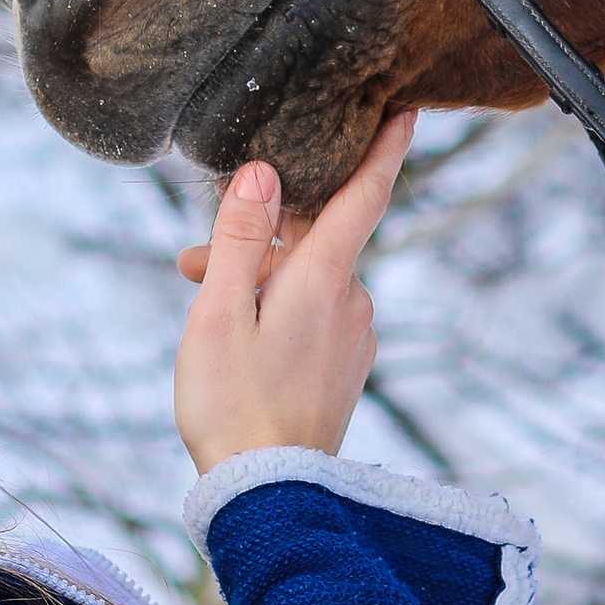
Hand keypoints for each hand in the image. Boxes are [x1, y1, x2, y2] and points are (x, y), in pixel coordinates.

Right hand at [174, 111, 415, 471]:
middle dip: (260, 236)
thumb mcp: (220, 311)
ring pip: (309, 280)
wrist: (269, 494)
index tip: (409, 110)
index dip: (386, 149)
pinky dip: (277, 308)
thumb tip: (262, 173)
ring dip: (260, 278)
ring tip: (204, 305)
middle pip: (315, 239)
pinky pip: (315, 314)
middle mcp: (352, 302)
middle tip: (195, 260)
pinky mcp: (346, 368)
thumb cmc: (233, 405)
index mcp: (326, 279)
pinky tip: (239, 336)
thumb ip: (241, 238)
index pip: (365, 197)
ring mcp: (354, 337)